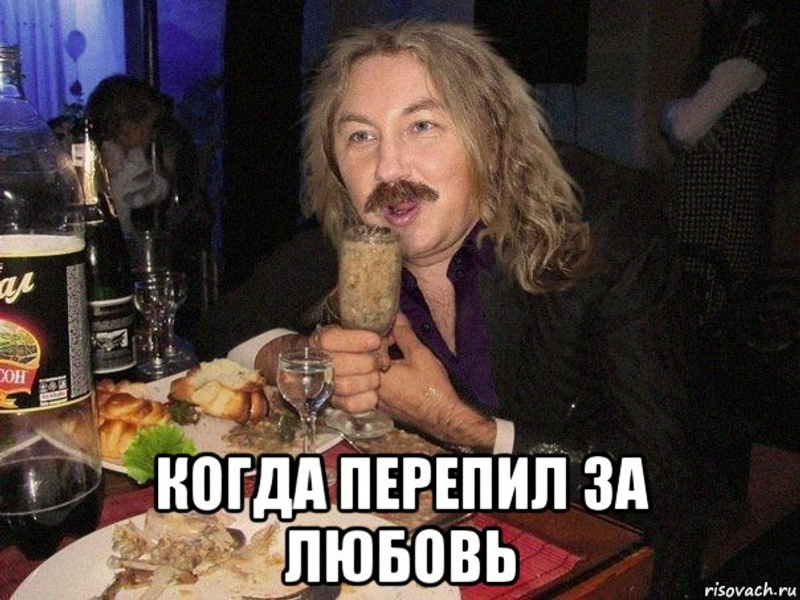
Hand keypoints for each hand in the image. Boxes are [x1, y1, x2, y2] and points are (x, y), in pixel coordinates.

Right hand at [310, 325, 384, 413]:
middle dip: (366, 363)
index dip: (352, 340)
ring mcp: (327, 385)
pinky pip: (349, 405)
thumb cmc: (368, 349)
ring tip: (378, 376)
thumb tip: (399, 318)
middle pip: (337, 364)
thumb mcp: (376, 334)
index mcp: (324, 340)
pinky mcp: (336, 403)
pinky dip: (367, 400)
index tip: (376, 340)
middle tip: (381, 362)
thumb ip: (384, 326)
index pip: (328, 339)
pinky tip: (375, 393)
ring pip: (343, 386)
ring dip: (368, 381)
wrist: (360, 379)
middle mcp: (320, 362)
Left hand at [378, 314, 495, 450]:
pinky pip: (376, 386)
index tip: (397, 331)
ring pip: (372, 373)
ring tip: (399, 354)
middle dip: (381, 347)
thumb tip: (396, 316)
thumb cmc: (432, 386)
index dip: (383, 335)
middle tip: (398, 340)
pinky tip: (398, 371)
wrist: (443, 417)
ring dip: (382, 361)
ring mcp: (375, 400)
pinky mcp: (382, 407)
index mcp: (376, 375)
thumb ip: (404, 335)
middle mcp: (370, 389)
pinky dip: (384, 376)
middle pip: (367, 360)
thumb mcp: (420, 355)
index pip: (369, 347)